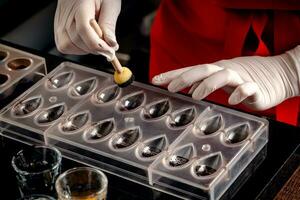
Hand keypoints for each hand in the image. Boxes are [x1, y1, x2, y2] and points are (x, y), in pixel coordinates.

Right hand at [54, 0, 120, 59]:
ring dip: (85, 49)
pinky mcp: (57, 28)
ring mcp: (59, 22)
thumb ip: (109, 24)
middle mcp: (66, 14)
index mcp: (80, 5)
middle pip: (76, 40)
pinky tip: (86, 41)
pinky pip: (64, 46)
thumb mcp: (110, 5)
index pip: (83, 29)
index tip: (110, 52)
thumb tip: (111, 44)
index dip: (98, 45)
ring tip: (96, 40)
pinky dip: (77, 48)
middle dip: (94, 48)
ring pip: (68, 46)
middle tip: (107, 45)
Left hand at [152, 47, 299, 110]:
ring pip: (223, 75)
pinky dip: (239, 92)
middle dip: (185, 77)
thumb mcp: (219, 82)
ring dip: (208, 84)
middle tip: (171, 88)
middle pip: (203, 69)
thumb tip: (187, 92)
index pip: (190, 70)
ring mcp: (240, 77)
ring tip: (196, 96)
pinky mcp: (255, 87)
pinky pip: (247, 87)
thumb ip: (204, 85)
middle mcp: (224, 71)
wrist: (275, 76)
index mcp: (213, 71)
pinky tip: (232, 101)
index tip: (156, 80)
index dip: (173, 75)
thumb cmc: (242, 80)